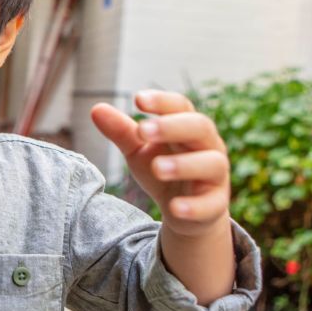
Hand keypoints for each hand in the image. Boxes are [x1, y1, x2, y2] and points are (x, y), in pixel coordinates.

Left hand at [90, 90, 230, 235]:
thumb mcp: (138, 150)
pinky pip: (211, 204)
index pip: (181, 106)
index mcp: (188, 127)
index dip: (162, 101)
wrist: (183, 210)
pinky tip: (174, 207)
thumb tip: (96, 108)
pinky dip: (193, 206)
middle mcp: (208, 146)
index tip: (138, 99)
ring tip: (157, 168)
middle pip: (200, 128)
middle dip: (172, 127)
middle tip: (143, 130)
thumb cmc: (161, 169)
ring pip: (211, 163)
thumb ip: (121, 131)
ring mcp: (215, 176)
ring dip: (184, 164)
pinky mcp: (215, 205)